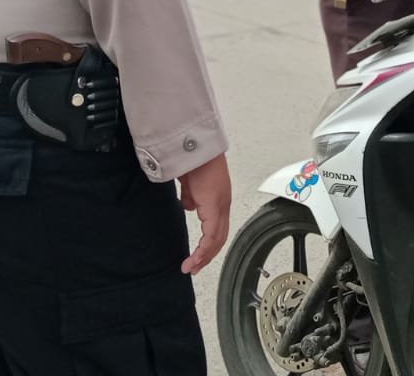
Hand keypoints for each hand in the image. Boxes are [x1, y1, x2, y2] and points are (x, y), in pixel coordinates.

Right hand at [178, 152, 231, 274]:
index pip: (218, 227)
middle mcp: (223, 203)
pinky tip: (194, 257)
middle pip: (220, 237)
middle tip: (194, 268)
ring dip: (204, 256)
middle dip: (207, 255)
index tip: (198, 257)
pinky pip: (211, 234)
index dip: (209, 244)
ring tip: (191, 267)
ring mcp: (220, 204)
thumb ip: (192, 196)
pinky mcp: (214, 205)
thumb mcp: (190, 182)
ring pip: (217, 238)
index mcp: (218, 198)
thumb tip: (190, 206)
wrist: (194, 145)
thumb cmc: (192, 158)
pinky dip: (203, 249)